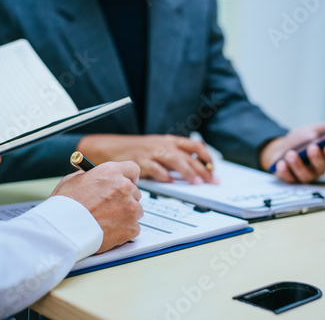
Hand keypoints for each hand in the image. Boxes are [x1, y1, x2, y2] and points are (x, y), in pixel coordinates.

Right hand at [50, 161, 143, 253]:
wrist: (64, 231)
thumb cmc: (65, 206)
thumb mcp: (73, 180)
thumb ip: (91, 177)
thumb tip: (97, 177)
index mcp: (111, 172)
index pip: (132, 169)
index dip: (130, 177)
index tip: (129, 182)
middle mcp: (124, 187)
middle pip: (135, 192)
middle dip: (126, 199)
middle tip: (112, 207)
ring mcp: (130, 207)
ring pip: (136, 210)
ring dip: (126, 214)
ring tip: (108, 221)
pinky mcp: (132, 226)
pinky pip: (134, 227)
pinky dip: (125, 230)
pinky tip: (110, 231)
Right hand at [77, 134, 216, 184]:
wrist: (110, 148)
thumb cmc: (135, 152)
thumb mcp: (157, 149)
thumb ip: (174, 158)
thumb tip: (193, 171)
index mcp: (169, 141)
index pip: (195, 147)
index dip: (207, 157)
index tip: (213, 169)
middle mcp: (163, 145)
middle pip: (188, 156)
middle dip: (202, 169)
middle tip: (212, 181)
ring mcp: (152, 152)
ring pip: (175, 160)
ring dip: (188, 172)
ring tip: (196, 183)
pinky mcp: (140, 161)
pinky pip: (155, 168)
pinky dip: (164, 175)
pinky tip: (170, 181)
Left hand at [260, 118, 324, 182]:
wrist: (280, 148)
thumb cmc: (300, 141)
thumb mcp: (312, 130)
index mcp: (324, 158)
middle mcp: (316, 170)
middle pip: (319, 167)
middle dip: (316, 157)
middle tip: (311, 147)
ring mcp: (303, 176)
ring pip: (303, 175)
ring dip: (297, 164)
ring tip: (291, 154)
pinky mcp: (290, 179)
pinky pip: (288, 178)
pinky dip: (284, 171)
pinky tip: (281, 163)